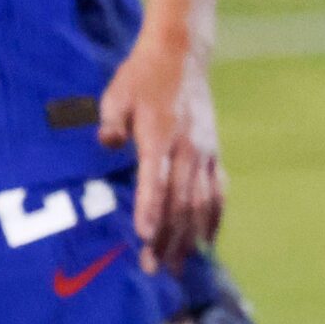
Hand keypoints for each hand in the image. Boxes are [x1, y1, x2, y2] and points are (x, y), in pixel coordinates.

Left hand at [98, 29, 221, 272]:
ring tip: (177, 267)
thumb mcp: (116, 93)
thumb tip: (106, 144)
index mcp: (159, 134)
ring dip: (189, 238)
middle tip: (153, 269)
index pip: (155, 177)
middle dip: (167, 238)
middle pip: (179, 201)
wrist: (182, 54)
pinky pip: (218, 192)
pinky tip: (207, 243)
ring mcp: (205, 152)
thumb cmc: (141, 76)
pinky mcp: (214, 153)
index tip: (145, 236)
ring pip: (201, 203)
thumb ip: (111, 121)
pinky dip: (214, 220)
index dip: (150, 208)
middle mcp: (186, 147)